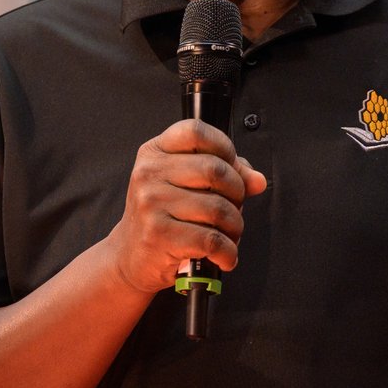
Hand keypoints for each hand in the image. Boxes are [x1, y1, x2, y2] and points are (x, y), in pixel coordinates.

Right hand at [105, 119, 266, 294]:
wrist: (130, 256)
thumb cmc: (163, 216)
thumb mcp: (184, 185)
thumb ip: (224, 174)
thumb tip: (258, 181)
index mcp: (154, 152)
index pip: (196, 132)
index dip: (224, 147)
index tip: (232, 168)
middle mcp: (149, 173)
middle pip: (216, 170)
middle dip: (237, 193)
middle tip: (234, 208)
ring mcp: (151, 203)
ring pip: (219, 208)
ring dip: (235, 226)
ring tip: (229, 235)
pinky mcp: (158, 235)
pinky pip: (212, 240)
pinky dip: (228, 252)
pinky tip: (224, 255)